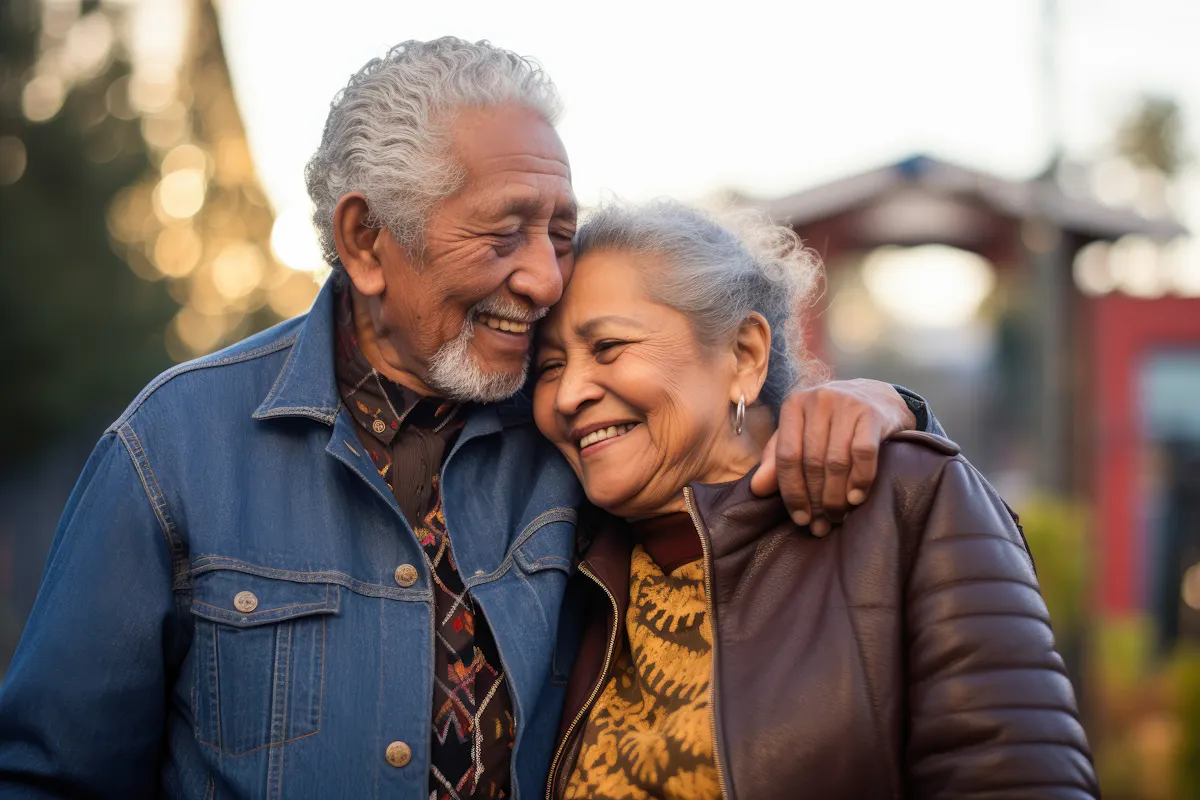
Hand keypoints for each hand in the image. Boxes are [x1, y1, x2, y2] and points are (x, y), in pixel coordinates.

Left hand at [750, 379, 916, 535]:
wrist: (877, 397)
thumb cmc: (832, 422)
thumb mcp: (801, 434)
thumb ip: (777, 460)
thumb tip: (757, 489)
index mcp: (794, 404)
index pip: (786, 456)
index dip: (792, 491)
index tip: (799, 518)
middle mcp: (818, 400)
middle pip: (812, 461)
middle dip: (816, 500)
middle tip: (821, 525)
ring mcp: (847, 404)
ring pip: (836, 461)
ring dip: (836, 496)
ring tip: (837, 517)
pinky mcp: (873, 414)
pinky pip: (863, 454)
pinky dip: (859, 480)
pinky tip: (856, 499)